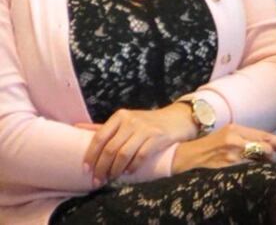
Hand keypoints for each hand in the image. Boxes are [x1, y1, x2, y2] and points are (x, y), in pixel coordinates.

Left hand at [79, 103, 197, 182]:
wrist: (177, 118)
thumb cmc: (147, 122)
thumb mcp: (125, 120)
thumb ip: (103, 127)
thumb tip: (76, 127)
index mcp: (120, 116)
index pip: (99, 138)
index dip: (90, 156)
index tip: (86, 169)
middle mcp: (131, 120)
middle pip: (110, 149)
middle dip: (101, 168)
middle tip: (97, 180)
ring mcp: (145, 129)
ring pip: (123, 154)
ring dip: (115, 170)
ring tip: (112, 178)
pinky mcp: (157, 137)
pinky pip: (140, 156)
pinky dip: (132, 167)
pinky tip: (128, 172)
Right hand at [171, 123, 275, 174]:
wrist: (181, 157)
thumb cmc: (206, 148)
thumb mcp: (226, 137)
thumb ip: (245, 139)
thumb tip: (268, 146)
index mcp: (235, 129)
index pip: (265, 135)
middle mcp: (234, 140)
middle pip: (265, 148)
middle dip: (273, 156)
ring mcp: (229, 155)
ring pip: (257, 161)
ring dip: (262, 166)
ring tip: (257, 167)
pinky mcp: (225, 168)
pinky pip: (247, 172)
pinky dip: (252, 173)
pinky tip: (248, 175)